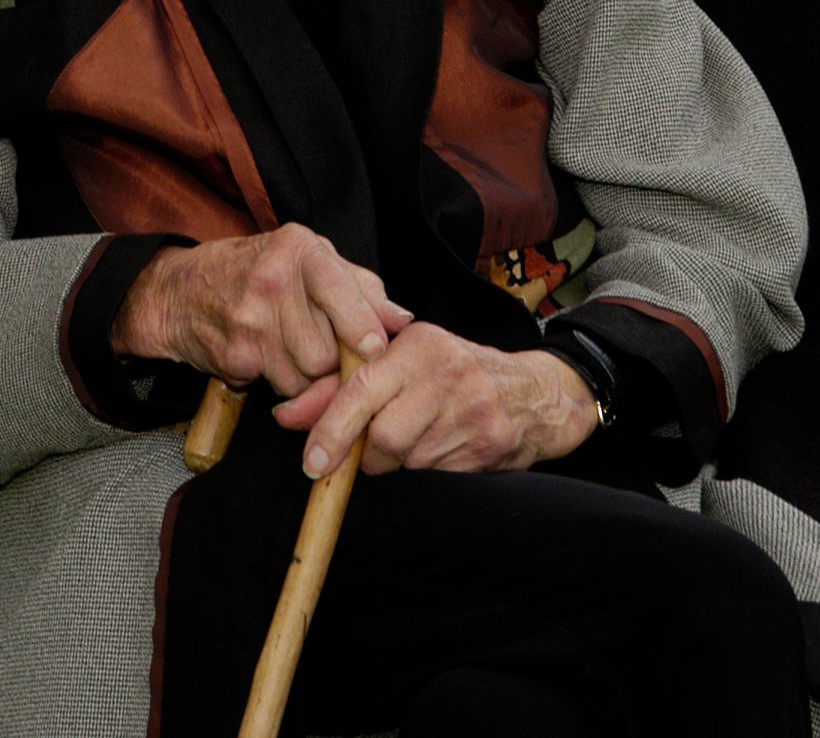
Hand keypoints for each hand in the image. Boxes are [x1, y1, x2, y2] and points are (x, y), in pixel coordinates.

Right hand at [109, 225, 411, 397]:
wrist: (180, 292)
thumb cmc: (256, 272)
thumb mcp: (308, 261)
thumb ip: (360, 288)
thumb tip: (402, 320)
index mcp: (299, 248)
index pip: (338, 287)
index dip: (360, 323)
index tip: (374, 347)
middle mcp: (274, 278)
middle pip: (328, 346)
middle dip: (333, 359)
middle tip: (323, 348)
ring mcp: (251, 318)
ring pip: (307, 373)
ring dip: (309, 375)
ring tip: (292, 350)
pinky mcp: (235, 353)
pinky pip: (281, 387)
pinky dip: (283, 383)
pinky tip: (268, 358)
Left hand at [272, 322, 598, 478]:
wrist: (534, 395)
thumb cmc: (453, 374)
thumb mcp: (401, 363)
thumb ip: (340, 386)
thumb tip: (285, 415)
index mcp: (417, 344)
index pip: (361, 387)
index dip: (330, 427)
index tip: (312, 461)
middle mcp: (444, 373)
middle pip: (382, 436)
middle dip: (367, 454)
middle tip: (369, 452)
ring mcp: (470, 410)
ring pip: (406, 460)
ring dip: (398, 463)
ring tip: (416, 439)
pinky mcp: (488, 445)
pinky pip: (434, 474)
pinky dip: (427, 470)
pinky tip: (441, 448)